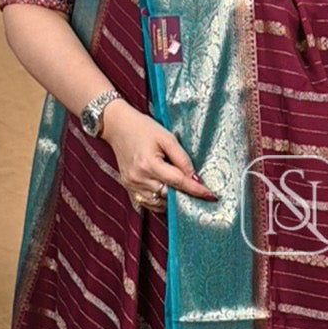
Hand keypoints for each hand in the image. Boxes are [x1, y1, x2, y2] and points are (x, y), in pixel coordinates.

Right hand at [100, 99, 217, 208]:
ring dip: (172, 199)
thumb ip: (182, 158)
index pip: (178, 182)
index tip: (210, 196)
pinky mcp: (128, 187)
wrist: (116, 126)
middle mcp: (139, 178)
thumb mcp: (166, 137)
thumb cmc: (142, 128)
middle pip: (169, 194)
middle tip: (198, 192)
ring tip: (182, 191)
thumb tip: (195, 177)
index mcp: (149, 164)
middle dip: (184, 194)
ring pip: (158, 202)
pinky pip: (148, 202)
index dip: (196, 189)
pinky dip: (159, 201)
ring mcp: (132, 184)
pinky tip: (167, 192)